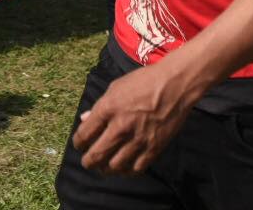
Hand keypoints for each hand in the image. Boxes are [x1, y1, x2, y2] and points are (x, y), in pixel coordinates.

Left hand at [72, 61, 197, 174]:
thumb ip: (99, 106)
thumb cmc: (143, 81)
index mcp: (108, 108)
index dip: (78, 143)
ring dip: (105, 169)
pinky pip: (136, 169)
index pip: (84, 134)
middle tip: (88, 162)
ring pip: (114, 166)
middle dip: (88, 162)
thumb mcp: (116, 87)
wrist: (175, 85)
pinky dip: (126, 171)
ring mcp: (138, 139)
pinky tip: (123, 167)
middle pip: (96, 155)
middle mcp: (121, 126)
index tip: (80, 145)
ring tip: (104, 167)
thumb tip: (85, 119)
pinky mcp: (154, 148)